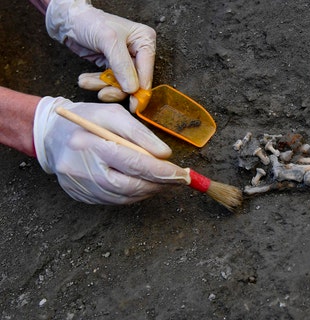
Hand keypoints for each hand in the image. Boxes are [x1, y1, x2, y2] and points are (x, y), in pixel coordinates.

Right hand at [33, 97, 187, 204]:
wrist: (51, 134)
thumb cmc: (87, 119)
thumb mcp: (114, 115)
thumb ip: (140, 134)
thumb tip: (165, 155)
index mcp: (89, 145)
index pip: (133, 164)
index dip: (161, 172)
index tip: (182, 174)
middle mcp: (82, 170)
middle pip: (130, 186)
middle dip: (159, 184)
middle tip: (179, 180)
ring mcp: (80, 187)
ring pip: (124, 197)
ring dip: (149, 191)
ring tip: (165, 181)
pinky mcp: (81, 196)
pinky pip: (114, 200)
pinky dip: (134, 194)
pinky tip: (144, 184)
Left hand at [46, 0, 155, 111]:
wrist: (68, 20)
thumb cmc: (89, 22)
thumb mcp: (108, 40)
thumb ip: (122, 65)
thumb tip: (133, 89)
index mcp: (145, 41)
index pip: (147, 70)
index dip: (140, 89)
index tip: (133, 105)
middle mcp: (138, 52)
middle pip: (135, 80)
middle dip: (117, 88)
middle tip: (102, 93)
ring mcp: (126, 60)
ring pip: (121, 84)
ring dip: (103, 86)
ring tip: (86, 82)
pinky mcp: (113, 66)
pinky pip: (109, 82)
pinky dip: (97, 83)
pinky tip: (85, 80)